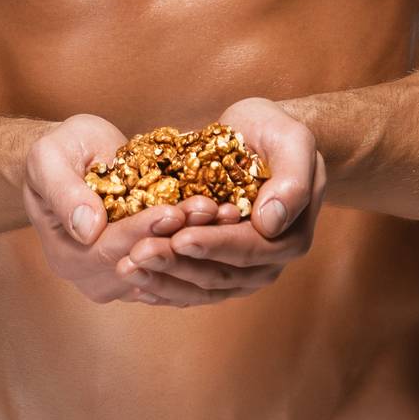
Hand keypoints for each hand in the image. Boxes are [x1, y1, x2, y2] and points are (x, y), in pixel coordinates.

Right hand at [22, 114, 221, 303]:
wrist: (73, 158)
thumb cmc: (57, 152)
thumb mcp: (49, 159)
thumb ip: (64, 192)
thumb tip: (88, 229)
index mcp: (68, 255)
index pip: (109, 249)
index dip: (142, 230)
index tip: (172, 210)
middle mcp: (94, 277)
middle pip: (144, 262)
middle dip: (179, 236)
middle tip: (210, 210)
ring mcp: (123, 278)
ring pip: (167, 264)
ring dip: (198, 240)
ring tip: (226, 212)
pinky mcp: (148, 267)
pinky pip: (177, 260)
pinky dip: (202, 241)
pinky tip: (226, 218)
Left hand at [114, 97, 326, 307]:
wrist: (261, 136)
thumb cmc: (277, 132)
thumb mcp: (293, 141)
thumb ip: (291, 181)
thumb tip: (271, 222)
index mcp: (290, 237)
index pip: (249, 249)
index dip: (213, 245)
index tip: (179, 237)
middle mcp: (268, 263)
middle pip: (220, 275)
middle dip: (177, 265)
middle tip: (137, 254)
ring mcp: (242, 271)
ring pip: (201, 287)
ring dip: (162, 279)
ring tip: (126, 267)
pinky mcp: (218, 268)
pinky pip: (191, 286)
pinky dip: (163, 286)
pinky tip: (134, 282)